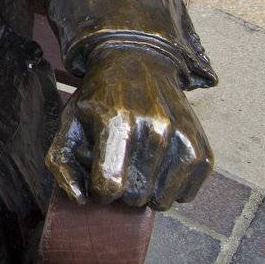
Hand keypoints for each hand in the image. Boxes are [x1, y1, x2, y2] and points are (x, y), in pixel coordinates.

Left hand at [48, 45, 211, 208]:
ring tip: (137, 160)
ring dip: (146, 189)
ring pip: (161, 201)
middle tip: (117, 159)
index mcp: (117, 121)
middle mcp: (155, 129)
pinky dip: (170, 189)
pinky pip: (186, 197)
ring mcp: (183, 139)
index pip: (109, 185)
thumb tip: (81, 200)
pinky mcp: (203, 149)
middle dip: (121, 186)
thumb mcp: (68, 120)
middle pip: (135, 196)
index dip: (98, 190)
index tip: (96, 177)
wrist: (138, 62)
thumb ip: (61, 163)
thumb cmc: (99, 97)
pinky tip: (157, 166)